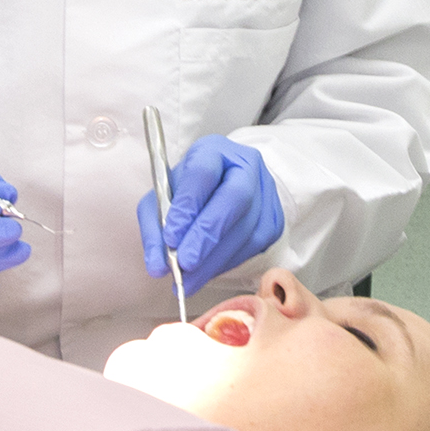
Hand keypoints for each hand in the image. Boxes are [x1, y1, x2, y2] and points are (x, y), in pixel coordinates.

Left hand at [138, 136, 283, 289]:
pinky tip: (209, 271)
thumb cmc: (188, 191)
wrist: (221, 186)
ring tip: (189, 279)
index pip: (203, 173)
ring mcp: (266, 191)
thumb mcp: (161, 199)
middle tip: (184, 264)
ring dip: (216, 259)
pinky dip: (229, 262)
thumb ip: (155, 229)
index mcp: (213, 151)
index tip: (170, 237)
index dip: (188, 206)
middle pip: (234, 199)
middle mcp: (246, 165)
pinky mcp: (274, 217)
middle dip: (207, 236)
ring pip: (247, 228)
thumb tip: (157, 266)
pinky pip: (255, 245)